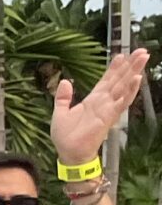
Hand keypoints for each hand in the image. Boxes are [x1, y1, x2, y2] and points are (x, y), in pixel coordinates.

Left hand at [50, 50, 148, 167]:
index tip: (122, 54)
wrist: (68, 153)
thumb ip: (63, 97)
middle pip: (120, 79)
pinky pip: (121, 102)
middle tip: (141, 51)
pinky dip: (129, 91)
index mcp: (93, 99)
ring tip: (143, 59)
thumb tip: (65, 81)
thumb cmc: (66, 135)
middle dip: (130, 65)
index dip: (114, 68)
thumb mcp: (60, 112)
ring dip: (134, 73)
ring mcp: (108, 108)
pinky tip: (137, 80)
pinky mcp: (109, 117)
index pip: (106, 80)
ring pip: (124, 87)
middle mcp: (104, 101)